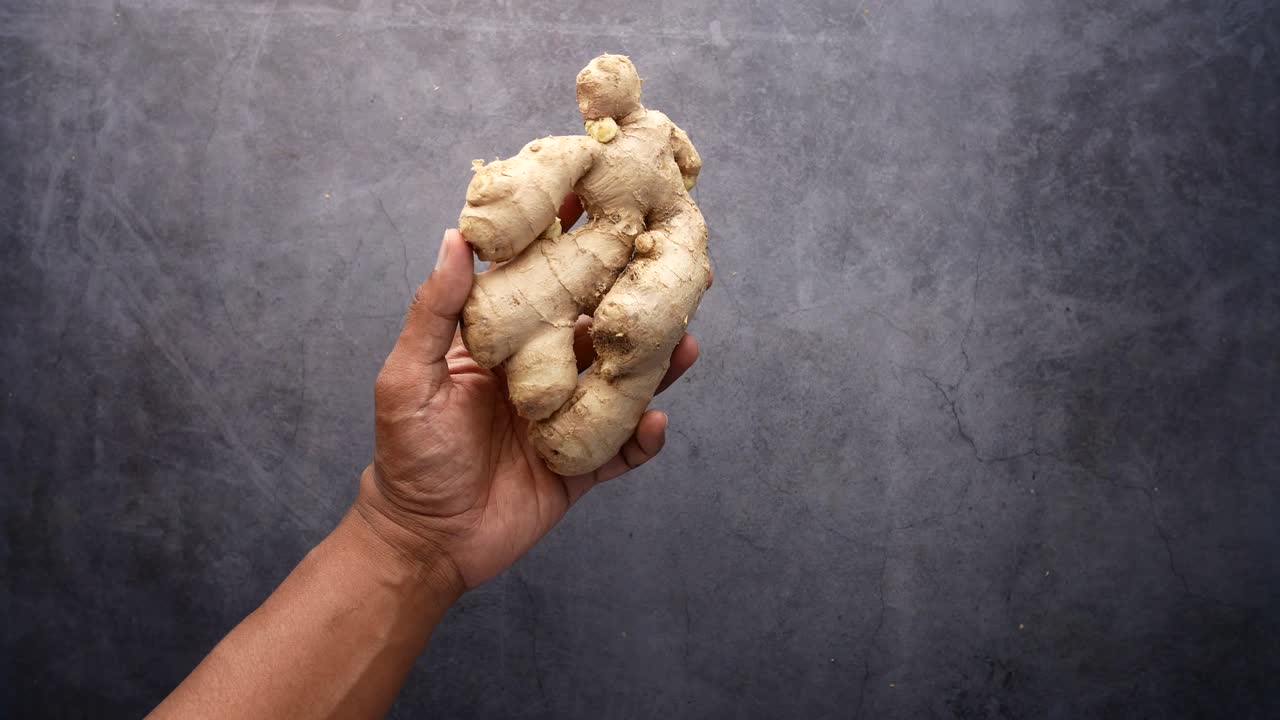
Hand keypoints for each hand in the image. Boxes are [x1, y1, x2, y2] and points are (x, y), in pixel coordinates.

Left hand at [355, 201, 703, 591]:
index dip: (572, 245)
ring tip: (685, 342)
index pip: (543, 282)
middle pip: (598, 328)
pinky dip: (641, 438)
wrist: (424, 542)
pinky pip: (621, 448)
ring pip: (621, 384)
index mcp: (503, 342)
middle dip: (635, 299)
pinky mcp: (580, 466)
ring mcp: (565, 419)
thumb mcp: (409, 377)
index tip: (605, 200)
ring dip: (656, 364)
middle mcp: (542, 372)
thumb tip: (455, 236)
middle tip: (675, 268)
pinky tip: (654, 421)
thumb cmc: (406, 454)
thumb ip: (435, 310)